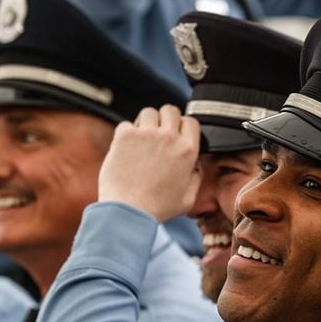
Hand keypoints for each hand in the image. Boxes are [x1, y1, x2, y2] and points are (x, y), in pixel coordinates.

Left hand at [98, 105, 201, 222]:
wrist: (128, 211)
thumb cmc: (157, 209)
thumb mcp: (188, 199)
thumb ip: (195, 179)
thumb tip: (195, 167)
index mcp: (187, 150)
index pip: (191, 121)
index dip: (183, 126)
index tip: (175, 135)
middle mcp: (169, 137)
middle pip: (170, 110)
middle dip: (164, 119)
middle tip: (157, 134)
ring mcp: (146, 134)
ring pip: (148, 112)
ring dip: (145, 123)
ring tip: (140, 140)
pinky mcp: (125, 136)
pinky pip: (127, 124)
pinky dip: (125, 134)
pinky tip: (126, 149)